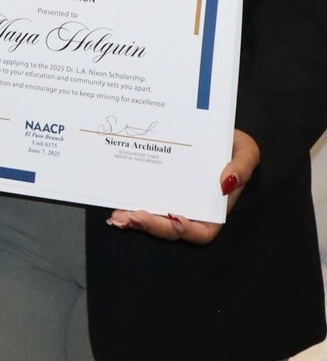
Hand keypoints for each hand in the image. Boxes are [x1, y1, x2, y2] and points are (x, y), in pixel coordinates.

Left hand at [108, 129, 259, 242]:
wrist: (211, 129)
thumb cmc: (232, 144)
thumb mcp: (246, 151)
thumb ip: (242, 166)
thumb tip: (226, 182)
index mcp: (213, 207)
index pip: (203, 231)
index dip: (189, 230)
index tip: (176, 218)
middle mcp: (189, 207)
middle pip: (170, 229)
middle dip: (151, 225)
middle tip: (131, 217)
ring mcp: (169, 197)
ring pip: (152, 218)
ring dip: (134, 219)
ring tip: (117, 217)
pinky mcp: (153, 185)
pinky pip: (141, 198)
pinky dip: (127, 203)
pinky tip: (114, 203)